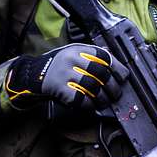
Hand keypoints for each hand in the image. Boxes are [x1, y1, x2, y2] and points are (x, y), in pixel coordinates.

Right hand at [5, 43, 122, 111]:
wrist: (33, 73)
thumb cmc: (58, 65)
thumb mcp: (73, 53)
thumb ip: (92, 56)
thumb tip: (115, 65)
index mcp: (79, 49)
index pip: (105, 57)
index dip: (117, 69)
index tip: (123, 78)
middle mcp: (72, 59)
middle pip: (101, 73)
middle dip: (112, 87)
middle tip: (115, 95)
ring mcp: (65, 73)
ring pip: (93, 87)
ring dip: (102, 98)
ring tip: (104, 102)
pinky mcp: (59, 88)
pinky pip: (80, 99)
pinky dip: (88, 105)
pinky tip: (91, 107)